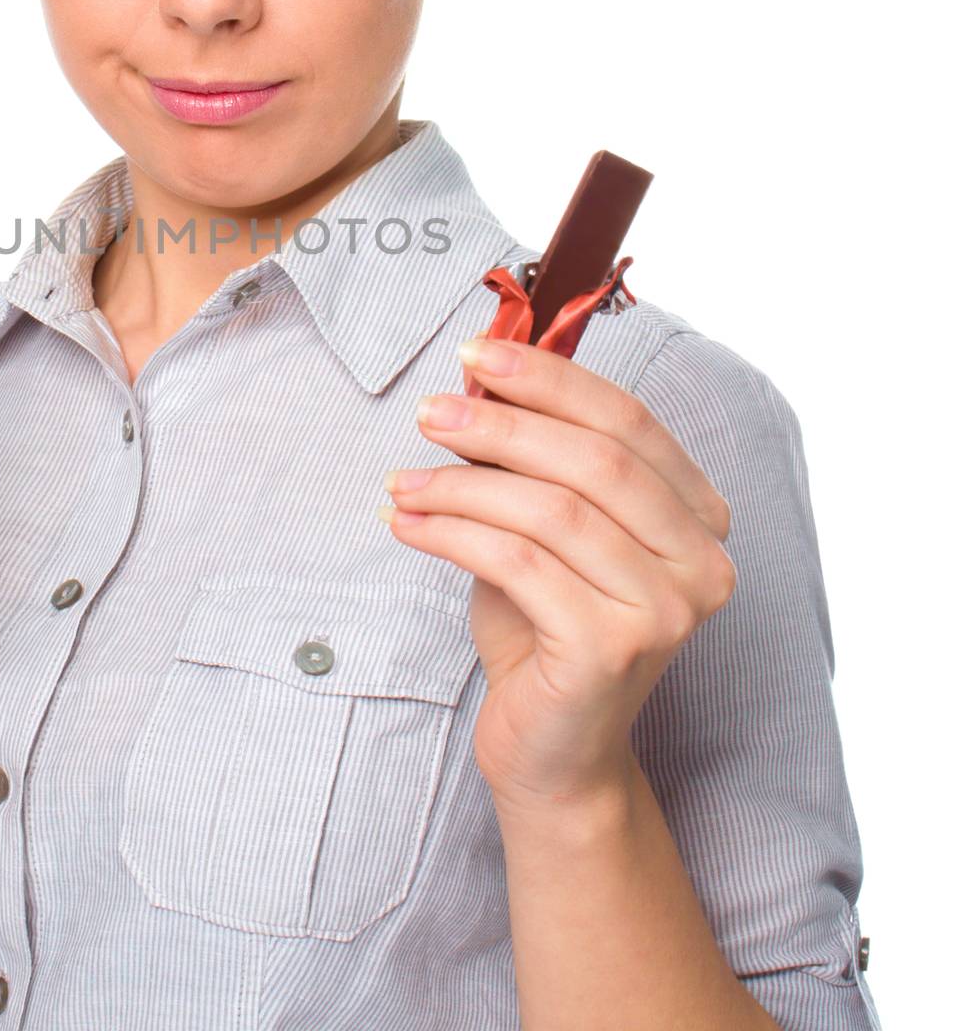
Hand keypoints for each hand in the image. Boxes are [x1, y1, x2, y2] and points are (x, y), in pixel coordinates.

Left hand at [380, 334, 735, 811]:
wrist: (552, 749)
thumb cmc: (543, 627)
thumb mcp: (540, 527)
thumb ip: (529, 459)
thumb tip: (477, 380)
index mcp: (697, 514)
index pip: (627, 419)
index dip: (549, 378)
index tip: (475, 354)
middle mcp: (702, 561)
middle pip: (594, 459)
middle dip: (501, 422)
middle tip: (429, 410)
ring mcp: (666, 609)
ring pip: (550, 510)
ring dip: (461, 483)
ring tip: (403, 481)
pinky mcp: (613, 648)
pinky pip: (517, 563)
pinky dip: (451, 533)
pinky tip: (407, 523)